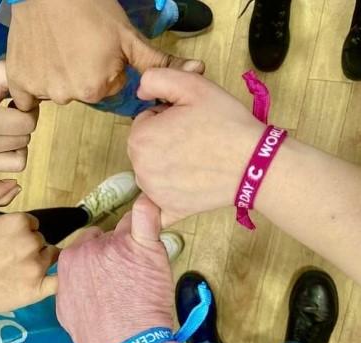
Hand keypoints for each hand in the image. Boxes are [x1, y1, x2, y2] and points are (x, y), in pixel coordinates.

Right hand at [0, 60, 38, 187]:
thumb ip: (18, 78)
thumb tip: (44, 93)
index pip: (27, 123)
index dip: (28, 110)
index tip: (15, 104)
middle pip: (24, 141)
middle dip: (22, 127)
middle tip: (7, 115)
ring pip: (19, 162)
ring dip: (17, 146)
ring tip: (3, 132)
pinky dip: (3, 191)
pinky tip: (10, 185)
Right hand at [0, 180, 58, 342]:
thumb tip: (14, 183)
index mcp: (17, 222)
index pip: (30, 223)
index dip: (17, 232)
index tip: (1, 242)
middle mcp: (30, 242)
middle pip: (39, 239)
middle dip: (26, 246)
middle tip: (3, 258)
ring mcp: (36, 267)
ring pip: (49, 257)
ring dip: (37, 261)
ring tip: (14, 272)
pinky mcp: (38, 289)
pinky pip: (60, 280)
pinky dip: (57, 278)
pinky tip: (47, 279)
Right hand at [6, 0, 204, 110]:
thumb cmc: (91, 8)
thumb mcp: (129, 36)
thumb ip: (160, 61)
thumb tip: (200, 71)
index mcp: (98, 88)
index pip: (107, 89)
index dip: (104, 67)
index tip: (95, 48)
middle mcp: (70, 95)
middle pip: (82, 91)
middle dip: (82, 73)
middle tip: (76, 45)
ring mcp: (42, 90)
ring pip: (57, 90)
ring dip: (57, 75)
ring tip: (57, 47)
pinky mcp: (19, 82)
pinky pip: (28, 95)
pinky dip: (33, 82)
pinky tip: (39, 59)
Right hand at [57, 195, 181, 342]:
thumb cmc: (99, 334)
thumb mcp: (68, 309)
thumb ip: (70, 286)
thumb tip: (74, 283)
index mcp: (69, 261)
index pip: (85, 243)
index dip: (99, 254)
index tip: (109, 267)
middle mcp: (88, 248)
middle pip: (105, 236)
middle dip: (115, 248)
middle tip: (128, 271)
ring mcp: (115, 245)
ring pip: (126, 230)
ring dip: (134, 241)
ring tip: (144, 266)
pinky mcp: (142, 247)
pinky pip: (145, 216)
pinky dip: (149, 211)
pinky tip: (152, 207)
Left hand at [128, 69, 265, 225]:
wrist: (256, 163)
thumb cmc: (226, 124)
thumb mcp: (192, 85)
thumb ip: (156, 78)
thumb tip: (139, 90)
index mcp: (140, 138)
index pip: (145, 120)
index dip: (165, 116)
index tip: (187, 119)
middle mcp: (140, 168)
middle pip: (146, 146)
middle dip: (164, 139)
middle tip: (195, 137)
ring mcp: (154, 192)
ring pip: (153, 169)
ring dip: (167, 163)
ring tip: (198, 158)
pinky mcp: (170, 209)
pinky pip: (155, 209)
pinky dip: (158, 207)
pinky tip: (167, 201)